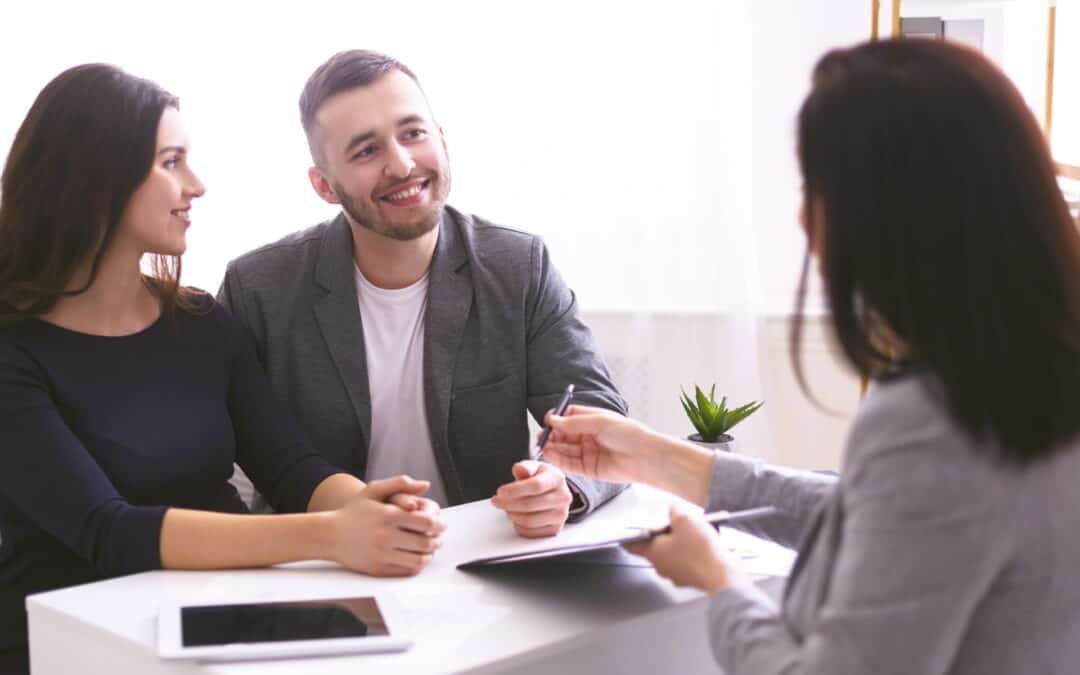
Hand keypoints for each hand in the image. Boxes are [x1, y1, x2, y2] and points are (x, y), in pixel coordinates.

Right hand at [330, 476, 446, 575]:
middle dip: (437, 541)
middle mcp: (386, 536)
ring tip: (430, 549)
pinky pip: (406, 571)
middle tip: (439, 538)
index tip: (441, 524)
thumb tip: (425, 484)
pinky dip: (417, 565)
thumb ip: (400, 483)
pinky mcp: (378, 569)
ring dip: (430, 555)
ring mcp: (382, 555)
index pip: (426, 523)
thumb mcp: (373, 490)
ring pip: (419, 560)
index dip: (439, 525)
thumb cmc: (353, 511)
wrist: (329, 535)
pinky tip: (417, 558)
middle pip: (425, 543)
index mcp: (388, 515)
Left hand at [490, 460, 572, 537]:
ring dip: (512, 515)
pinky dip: (518, 525)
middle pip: (530, 505)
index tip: (500, 492)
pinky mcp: (555, 529)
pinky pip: (530, 532)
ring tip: (506, 507)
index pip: (536, 486)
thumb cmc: (540, 478)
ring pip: (529, 521)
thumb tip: (519, 469)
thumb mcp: (533, 467)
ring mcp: (561, 515)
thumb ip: (525, 467)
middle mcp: (563, 498)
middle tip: (496, 501)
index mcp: (557, 479)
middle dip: (508, 504)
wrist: (553, 492)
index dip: (515, 490)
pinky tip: (516, 516)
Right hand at [541, 405, 661, 484]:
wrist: (645, 457)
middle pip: (564, 434)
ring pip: (565, 449)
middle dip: (552, 435)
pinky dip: (558, 459)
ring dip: (552, 447)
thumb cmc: (629, 434)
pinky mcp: (588, 469)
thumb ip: (574, 423)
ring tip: (542, 446)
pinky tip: (550, 454)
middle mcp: (589, 436)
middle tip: (542, 436)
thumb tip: (552, 419)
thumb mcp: (600, 422)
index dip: (557, 418)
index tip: (548, 420)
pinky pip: (569, 464)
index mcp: (593, 421)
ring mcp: (588, 452)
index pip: (569, 417)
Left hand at [624, 504, 740, 594]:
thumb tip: (672, 510)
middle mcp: (661, 566)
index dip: (629, 536)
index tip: (626, 533)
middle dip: (662, 535)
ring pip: (672, 555)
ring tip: (693, 531)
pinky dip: (692, 554)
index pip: (633, 545)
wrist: (721, 575)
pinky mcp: (691, 580)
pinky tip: (704, 544)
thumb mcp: (685, 520)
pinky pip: (687, 563)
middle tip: (672, 524)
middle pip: (655, 548)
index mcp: (653, 552)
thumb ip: (675, 512)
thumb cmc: (698, 548)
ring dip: (679, 544)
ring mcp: (676, 575)